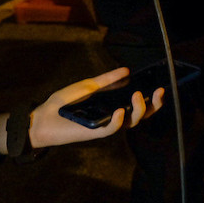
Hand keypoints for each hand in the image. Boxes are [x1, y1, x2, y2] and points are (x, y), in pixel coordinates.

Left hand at [28, 67, 164, 148]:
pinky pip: (112, 129)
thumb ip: (108, 79)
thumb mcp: (89, 85)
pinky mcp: (95, 132)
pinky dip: (119, 121)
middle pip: (141, 114)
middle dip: (153, 105)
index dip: (152, 98)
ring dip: (139, 110)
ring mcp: (106, 125)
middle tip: (158, 91)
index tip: (159, 86)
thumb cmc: (65, 102)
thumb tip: (127, 70)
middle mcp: (114, 116)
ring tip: (138, 96)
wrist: (43, 117)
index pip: (139, 104)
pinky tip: (120, 110)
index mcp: (114, 105)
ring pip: (131, 122)